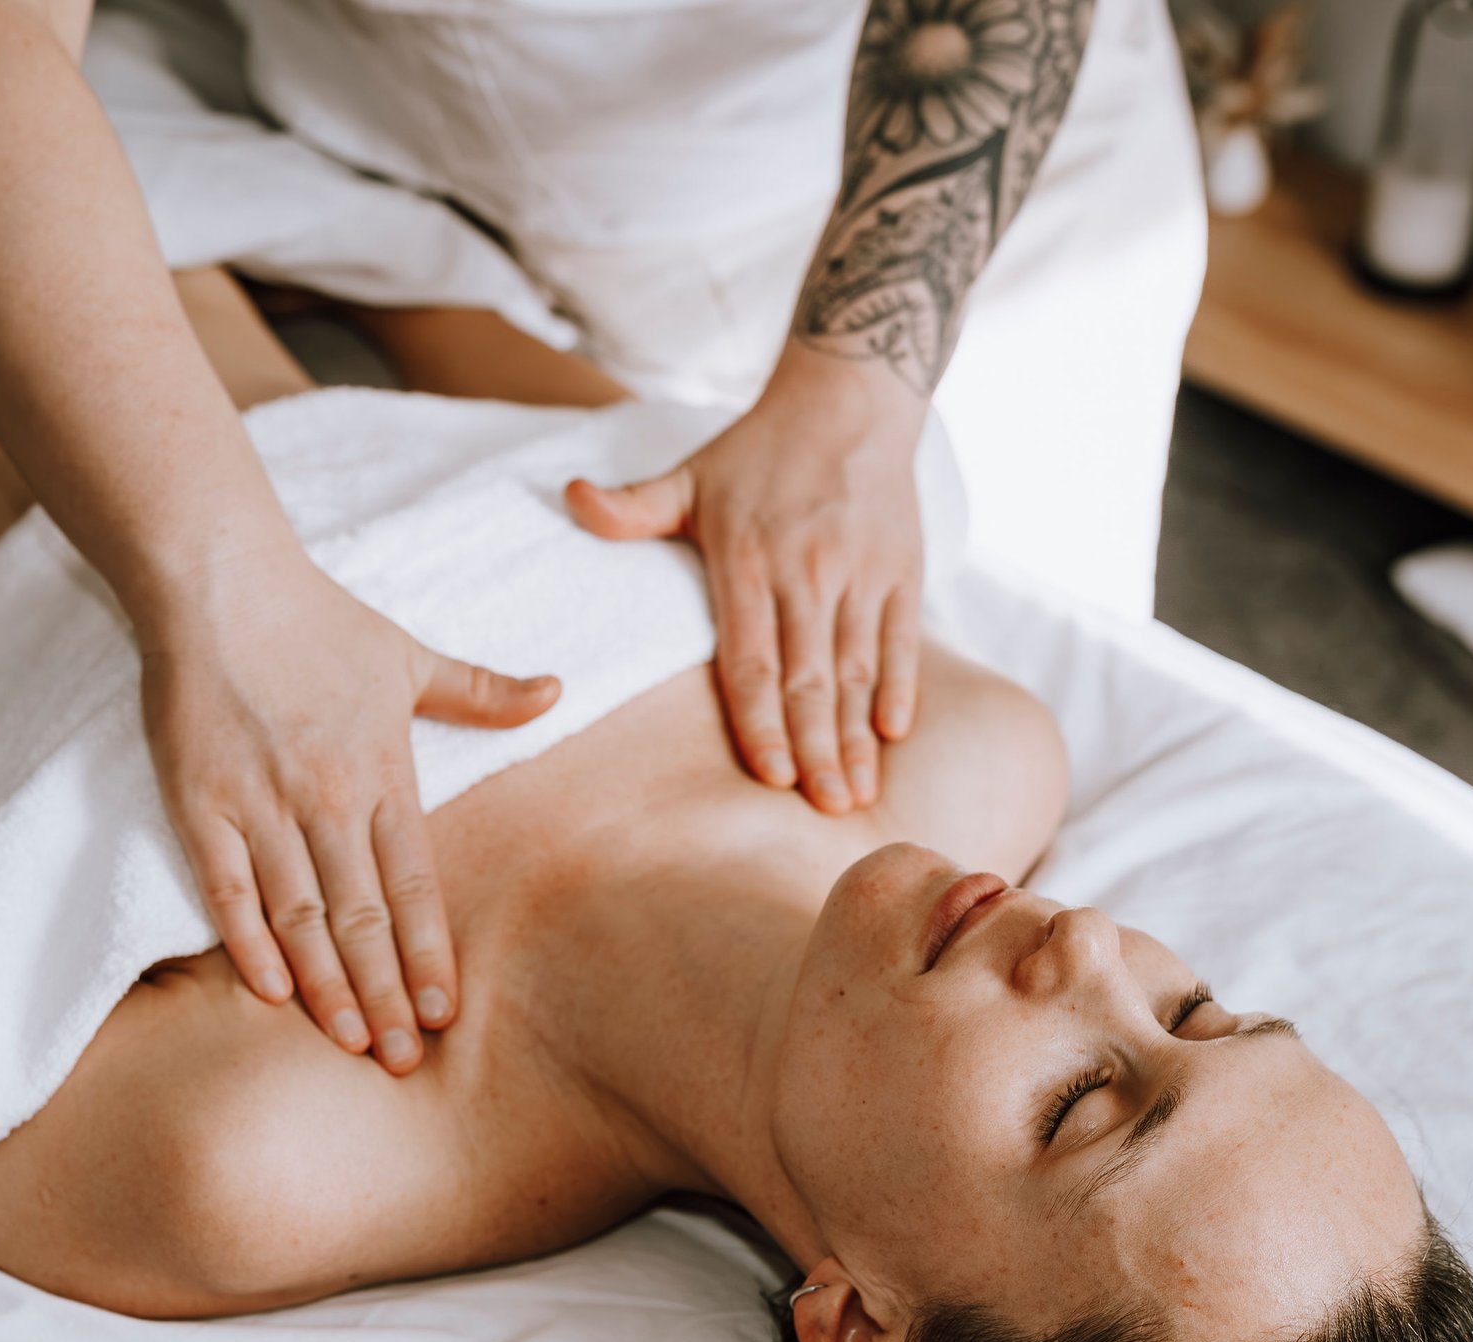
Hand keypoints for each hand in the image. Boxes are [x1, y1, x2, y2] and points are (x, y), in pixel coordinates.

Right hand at [141, 557, 557, 1073]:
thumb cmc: (315, 619)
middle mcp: (326, 797)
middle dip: (386, 994)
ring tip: (350, 1042)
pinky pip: (226, 889)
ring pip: (301, 917)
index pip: (415, 884)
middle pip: (363, 918)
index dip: (429, 953)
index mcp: (383, 770)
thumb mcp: (408, 654)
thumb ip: (481, 690)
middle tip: (403, 1060)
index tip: (446, 1013)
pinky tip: (270, 991)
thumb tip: (557, 690)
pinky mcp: (198, 802)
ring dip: (326, 986)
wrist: (217, 579)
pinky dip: (248, 943)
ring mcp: (259, 804)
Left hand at [565, 343, 925, 813]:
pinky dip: (900, 688)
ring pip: (859, 669)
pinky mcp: (903, 569)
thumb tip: (569, 500)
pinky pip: (903, 639)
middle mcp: (808, 571)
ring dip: (859, 736)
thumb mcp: (689, 474)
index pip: (753, 659)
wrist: (850, 399)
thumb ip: (632, 506)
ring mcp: (860, 573)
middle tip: (825, 811)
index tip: (774, 776)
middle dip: (818, 750)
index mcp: (748, 560)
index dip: (763, 721)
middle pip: (811, 678)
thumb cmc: (757, 451)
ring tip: (859, 793)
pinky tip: (894, 736)